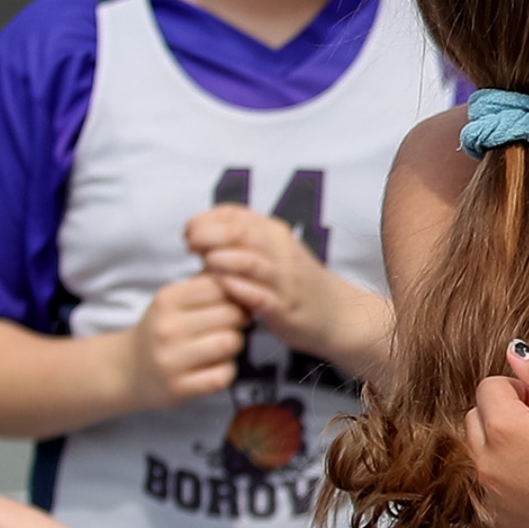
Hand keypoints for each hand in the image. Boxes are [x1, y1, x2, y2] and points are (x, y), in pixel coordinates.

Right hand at [124, 273, 252, 412]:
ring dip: (235, 344)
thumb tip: (242, 273)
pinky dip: (226, 370)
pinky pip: (223, 375)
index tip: (232, 303)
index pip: (220, 286)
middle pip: (231, 314)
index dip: (234, 294)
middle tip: (231, 325)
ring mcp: (171, 360)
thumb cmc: (161, 330)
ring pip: (230, 342)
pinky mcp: (179, 388)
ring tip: (223, 344)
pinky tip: (216, 366)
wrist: (126, 370)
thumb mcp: (173, 300)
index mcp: (167, 300)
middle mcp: (167, 328)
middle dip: (239, 319)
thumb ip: (205, 284)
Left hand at [185, 205, 354, 360]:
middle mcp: (281, 251)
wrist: (339, 313)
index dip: (205, 219)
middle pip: (239, 232)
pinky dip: (236, 289)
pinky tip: (222, 288)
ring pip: (249, 262)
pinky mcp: (285, 307)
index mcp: (274, 232)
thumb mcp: (272, 250)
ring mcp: (284, 279)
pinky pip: (258, 295)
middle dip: (208, 235)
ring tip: (204, 265)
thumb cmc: (294, 281)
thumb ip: (240, 241)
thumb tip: (198, 238)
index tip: (189, 233)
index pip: (234, 213)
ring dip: (221, 260)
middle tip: (190, 246)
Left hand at [464, 344, 528, 527]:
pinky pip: (490, 493)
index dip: (521, 389)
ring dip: (504, 450)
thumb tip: (515, 353)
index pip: (489, 387)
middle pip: (476, 421)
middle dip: (505, 416)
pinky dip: (509, 486)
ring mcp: (490, 501)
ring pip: (481, 458)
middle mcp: (486, 467)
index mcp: (502, 430)